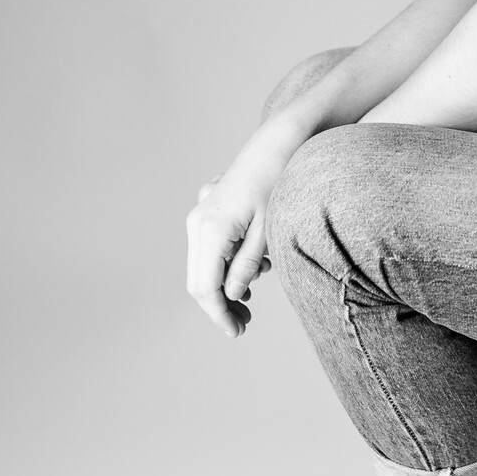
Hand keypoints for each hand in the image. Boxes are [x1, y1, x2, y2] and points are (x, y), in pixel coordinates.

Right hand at [184, 130, 291, 337]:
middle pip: (199, 280)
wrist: (278, 142)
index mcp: (211, 230)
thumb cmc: (279, 182)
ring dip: (224, 283)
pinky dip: (225, 262)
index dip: (220, 315)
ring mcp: (200, 213)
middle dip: (221, 305)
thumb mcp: (270, 230)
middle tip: (245, 323)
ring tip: (254, 293)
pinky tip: (252, 265)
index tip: (237, 332)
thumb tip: (232, 295)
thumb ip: (248, 265)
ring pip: (203, 263)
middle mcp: (197, 222)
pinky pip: (209, 245)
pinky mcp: (208, 208)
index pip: (206, 288)